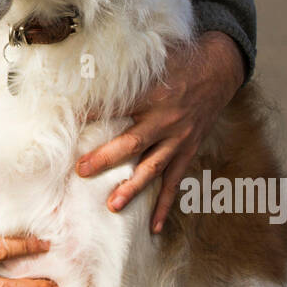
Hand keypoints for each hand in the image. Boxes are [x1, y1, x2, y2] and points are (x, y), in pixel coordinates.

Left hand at [75, 31, 244, 233]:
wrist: (219, 71)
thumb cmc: (179, 63)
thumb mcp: (153, 59)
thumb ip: (124, 70)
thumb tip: (85, 69)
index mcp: (153, 94)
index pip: (116, 106)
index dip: (91, 114)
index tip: (67, 123)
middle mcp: (166, 119)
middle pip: (132, 143)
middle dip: (106, 158)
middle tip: (81, 170)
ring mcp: (179, 138)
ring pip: (153, 168)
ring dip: (133, 188)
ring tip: (113, 205)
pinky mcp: (187, 151)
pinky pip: (175, 182)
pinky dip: (165, 205)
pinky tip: (155, 226)